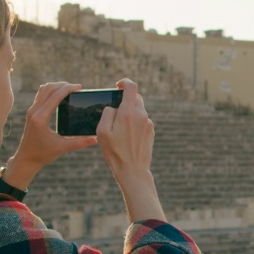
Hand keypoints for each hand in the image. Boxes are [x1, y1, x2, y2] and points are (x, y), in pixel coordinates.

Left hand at [5, 83, 97, 186]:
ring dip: (56, 86)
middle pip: (48, 88)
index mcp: (41, 118)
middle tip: (77, 88)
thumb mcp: (62, 148)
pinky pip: (40, 95)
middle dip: (63, 85)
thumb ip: (79, 143)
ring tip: (69, 89)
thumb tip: (95, 139)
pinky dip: (50, 91)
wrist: (26, 159)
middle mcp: (34, 111)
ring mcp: (31, 111)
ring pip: (43, 89)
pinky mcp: (31, 112)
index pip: (55, 96)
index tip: (80, 88)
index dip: (68, 89)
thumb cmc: (42, 154)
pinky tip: (59, 96)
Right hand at [97, 79, 165, 220]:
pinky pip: (142, 121)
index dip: (124, 82)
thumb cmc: (115, 152)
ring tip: (119, 128)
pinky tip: (127, 136)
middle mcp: (141, 115)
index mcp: (128, 112)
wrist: (133, 170)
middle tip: (115, 109)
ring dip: (130, 113)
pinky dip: (134, 123)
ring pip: (139, 110)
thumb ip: (107, 113)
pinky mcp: (151, 132)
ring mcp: (148, 124)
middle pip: (136, 98)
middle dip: (125, 100)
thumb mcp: (102, 131)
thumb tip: (113, 107)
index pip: (131, 87)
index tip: (118, 85)